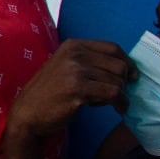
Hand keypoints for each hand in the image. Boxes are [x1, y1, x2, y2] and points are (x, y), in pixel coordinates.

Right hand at [4, 38, 134, 143]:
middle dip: (124, 82)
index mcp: (72, 45)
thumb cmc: (49, 93)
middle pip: (118, 65)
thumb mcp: (65, 67)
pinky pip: (113, 94)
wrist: (28, 113)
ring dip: (121, 95)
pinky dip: (121, 103)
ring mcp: (75, 71)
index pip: (112, 48)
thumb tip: (124, 67)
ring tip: (110, 103)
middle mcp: (74, 54)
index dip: (127, 62)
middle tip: (118, 94)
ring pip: (118, 81)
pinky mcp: (78, 89)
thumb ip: (88, 61)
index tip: (131, 76)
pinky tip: (118, 109)